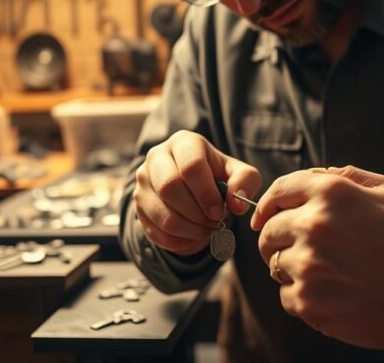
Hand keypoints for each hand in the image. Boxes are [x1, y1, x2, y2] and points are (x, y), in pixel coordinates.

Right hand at [134, 130, 261, 255]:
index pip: (191, 166)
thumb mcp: (238, 173)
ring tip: (206, 230)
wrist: (192, 187)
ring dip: (189, 230)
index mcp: (183, 142)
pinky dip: (177, 240)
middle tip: (213, 223)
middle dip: (197, 213)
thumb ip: (245, 182)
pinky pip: (155, 231)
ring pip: (162, 214)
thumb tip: (236, 204)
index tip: (220, 211)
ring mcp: (142, 181)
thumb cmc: (217, 176)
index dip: (207, 194)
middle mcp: (156, 156)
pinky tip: (191, 235)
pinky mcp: (137, 205)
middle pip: (170, 187)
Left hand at [250, 166, 383, 349]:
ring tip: (323, 274)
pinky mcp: (308, 300)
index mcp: (329, 193)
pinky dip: (302, 297)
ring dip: (292, 269)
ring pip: (275, 264)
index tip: (263, 217)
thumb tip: (314, 176)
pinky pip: (286, 296)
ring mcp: (308, 264)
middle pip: (269, 230)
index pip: (278, 191)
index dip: (268, 204)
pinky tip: (329, 295)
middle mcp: (313, 224)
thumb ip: (347, 177)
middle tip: (298, 250)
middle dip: (278, 238)